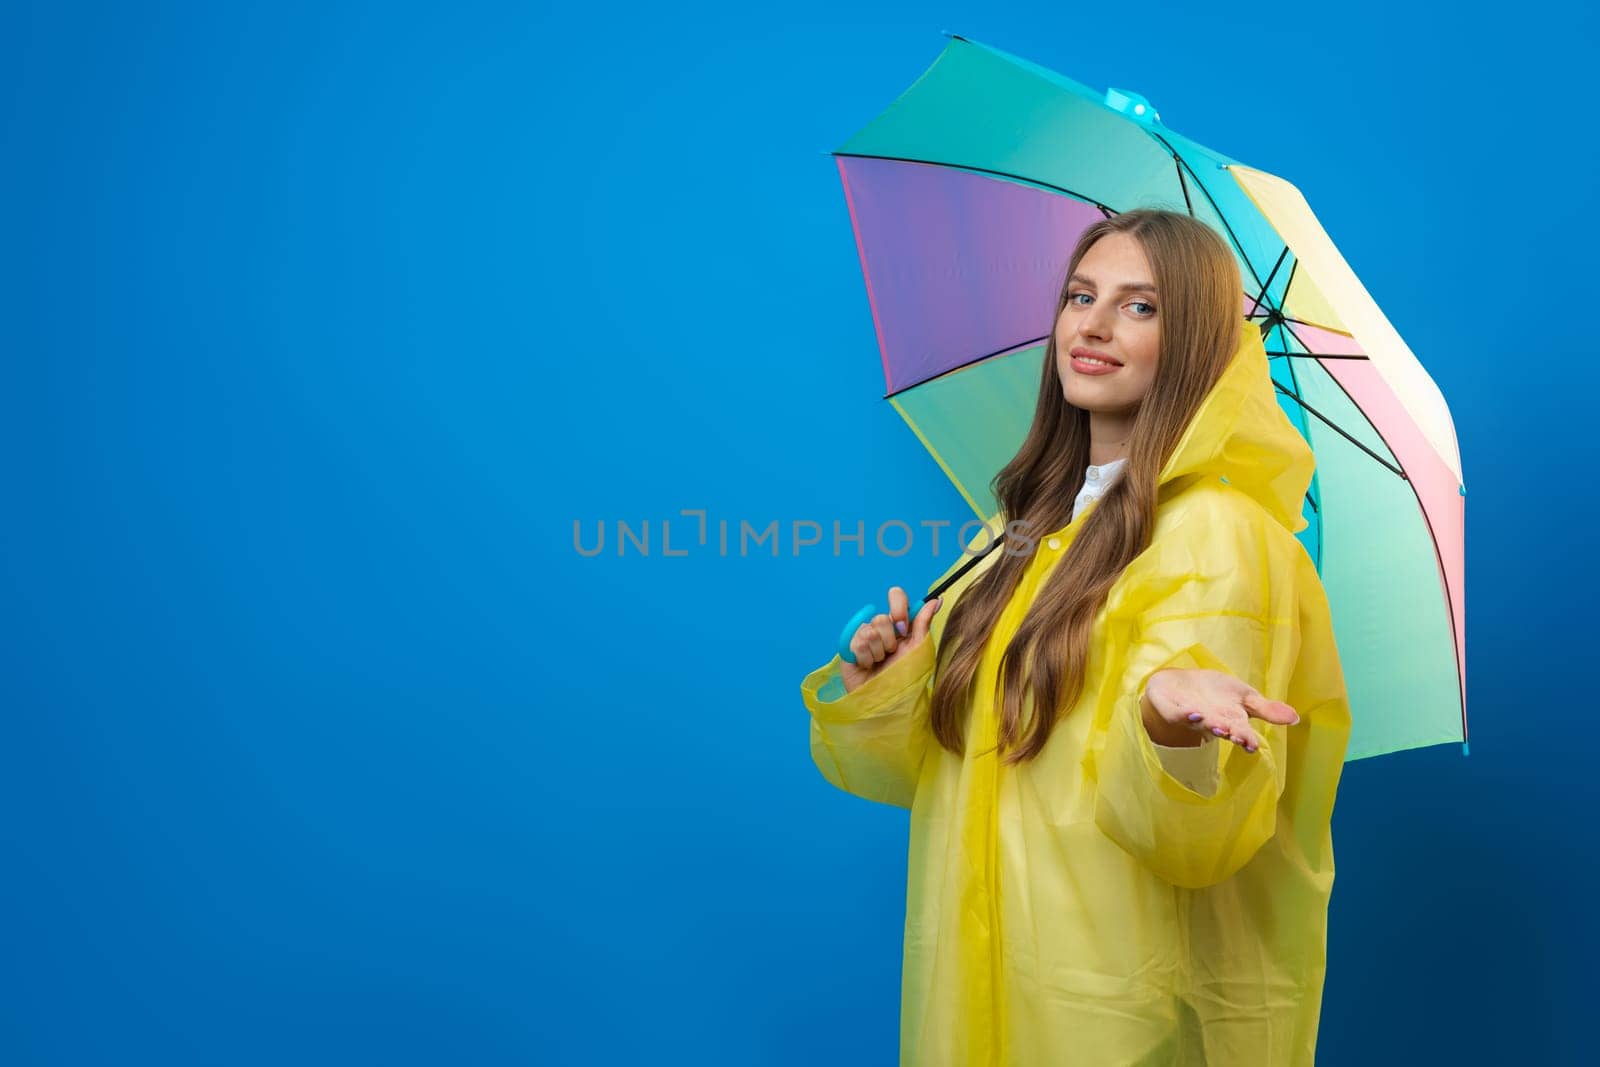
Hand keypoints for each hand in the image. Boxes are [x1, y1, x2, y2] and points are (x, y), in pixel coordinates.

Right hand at [839, 585, 942, 693]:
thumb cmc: (904, 676)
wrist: (887, 699)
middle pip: (881, 618)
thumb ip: (924, 623)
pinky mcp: (850, 647)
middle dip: (890, 641)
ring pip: (870, 631)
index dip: (898, 607)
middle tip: (891, 654)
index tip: (903, 627)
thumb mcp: (918, 649)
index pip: (896, 597)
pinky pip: (858, 642)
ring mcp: (864, 636)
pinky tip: (868, 666)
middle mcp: (881, 627)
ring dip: (878, 652)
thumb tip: (937, 599)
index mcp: (899, 624)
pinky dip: (867, 659)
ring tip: (879, 663)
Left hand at [1140, 668, 1299, 753]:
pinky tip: (1192, 713)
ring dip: (1208, 724)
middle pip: (1221, 729)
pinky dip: (1183, 714)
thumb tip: (1296, 718)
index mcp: (1231, 721)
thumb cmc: (1216, 694)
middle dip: (1229, 732)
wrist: (1181, 684)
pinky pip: (1176, 713)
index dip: (1246, 738)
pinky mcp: (1171, 708)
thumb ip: (1267, 709)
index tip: (1252, 745)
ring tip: (1217, 726)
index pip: (1241, 732)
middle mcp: (1212, 722)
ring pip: (1200, 723)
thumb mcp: (1245, 697)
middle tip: (1236, 735)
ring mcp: (1190, 716)